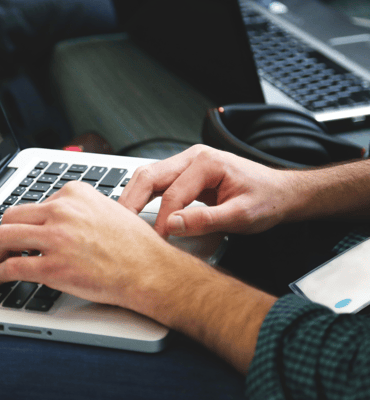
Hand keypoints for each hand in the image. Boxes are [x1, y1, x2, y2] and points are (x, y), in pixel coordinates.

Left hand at [0, 181, 178, 309]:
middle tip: (3, 245)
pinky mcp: (52, 267)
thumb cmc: (135, 245)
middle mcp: (62, 211)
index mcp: (75, 194)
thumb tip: (61, 219)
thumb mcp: (109, 210)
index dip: (26, 221)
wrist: (149, 269)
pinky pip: (12, 267)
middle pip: (12, 216)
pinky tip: (0, 278)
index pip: (35, 203)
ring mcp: (56, 238)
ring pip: (4, 238)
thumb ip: (81, 209)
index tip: (24, 231)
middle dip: (3, 234)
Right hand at [119, 144, 296, 237]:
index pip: (172, 194)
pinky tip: (135, 210)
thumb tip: (171, 224)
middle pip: (149, 175)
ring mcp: (187, 164)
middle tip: (118, 225)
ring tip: (121, 219)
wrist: (280, 192)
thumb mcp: (241, 215)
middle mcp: (193, 157)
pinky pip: (157, 182)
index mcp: (206, 163)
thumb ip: (206, 220)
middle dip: (130, 200)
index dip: (161, 220)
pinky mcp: (185, 174)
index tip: (157, 241)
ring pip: (148, 176)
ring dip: (132, 196)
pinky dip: (143, 196)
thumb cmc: (266, 199)